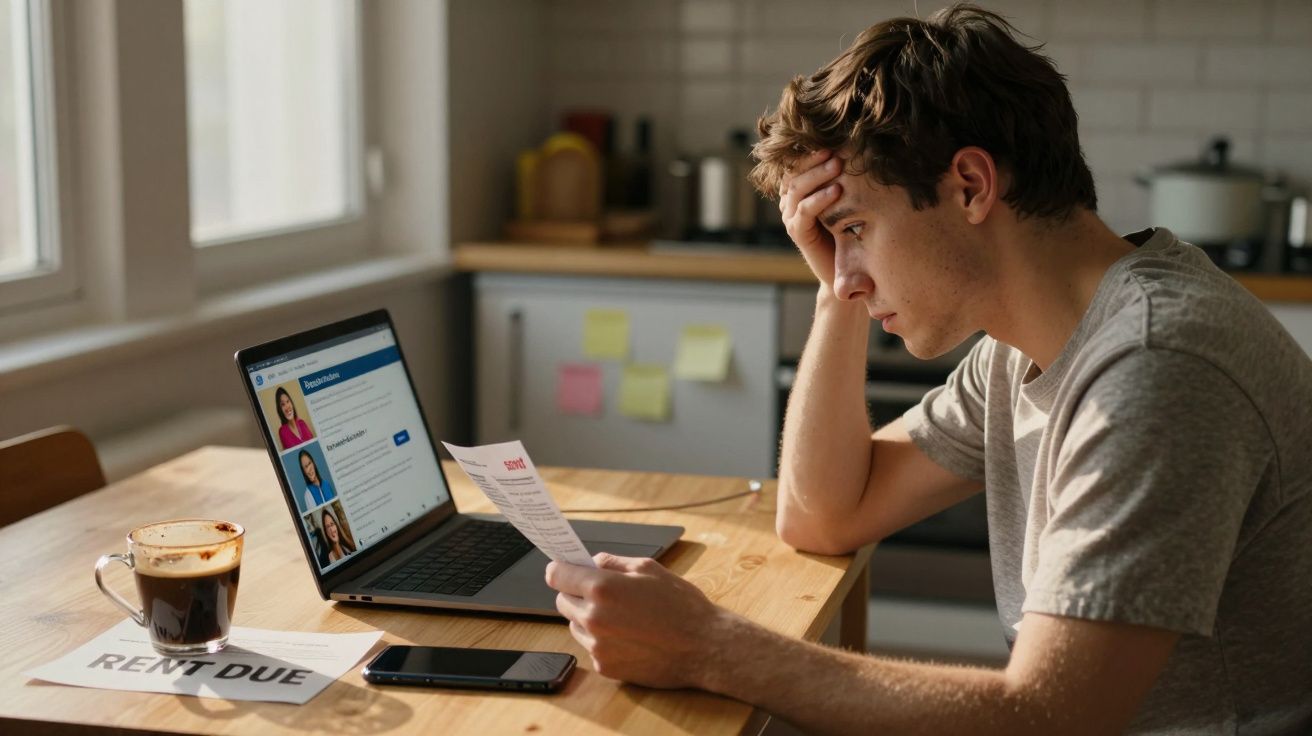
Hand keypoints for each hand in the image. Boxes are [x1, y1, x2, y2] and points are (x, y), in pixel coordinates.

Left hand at [545, 553, 732, 688]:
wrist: (704, 647)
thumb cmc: (681, 605)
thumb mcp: (650, 569)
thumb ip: (615, 563)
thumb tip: (592, 562)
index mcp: (602, 588)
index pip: (557, 575)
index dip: (559, 569)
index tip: (564, 569)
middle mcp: (594, 617)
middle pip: (562, 601)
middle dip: (576, 594)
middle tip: (601, 593)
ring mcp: (597, 645)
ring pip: (574, 625)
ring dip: (587, 618)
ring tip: (619, 616)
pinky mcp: (605, 666)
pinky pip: (591, 647)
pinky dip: (601, 640)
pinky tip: (628, 636)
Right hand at [779, 150, 843, 286]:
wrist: (847, 267)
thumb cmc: (850, 227)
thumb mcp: (846, 197)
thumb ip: (841, 175)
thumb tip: (857, 142)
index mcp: (798, 189)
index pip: (797, 163)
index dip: (811, 150)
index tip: (833, 138)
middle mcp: (790, 201)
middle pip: (794, 172)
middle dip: (814, 159)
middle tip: (835, 149)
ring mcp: (791, 217)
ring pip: (797, 189)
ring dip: (818, 175)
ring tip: (837, 164)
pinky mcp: (798, 233)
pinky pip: (805, 211)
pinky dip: (819, 199)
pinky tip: (837, 191)